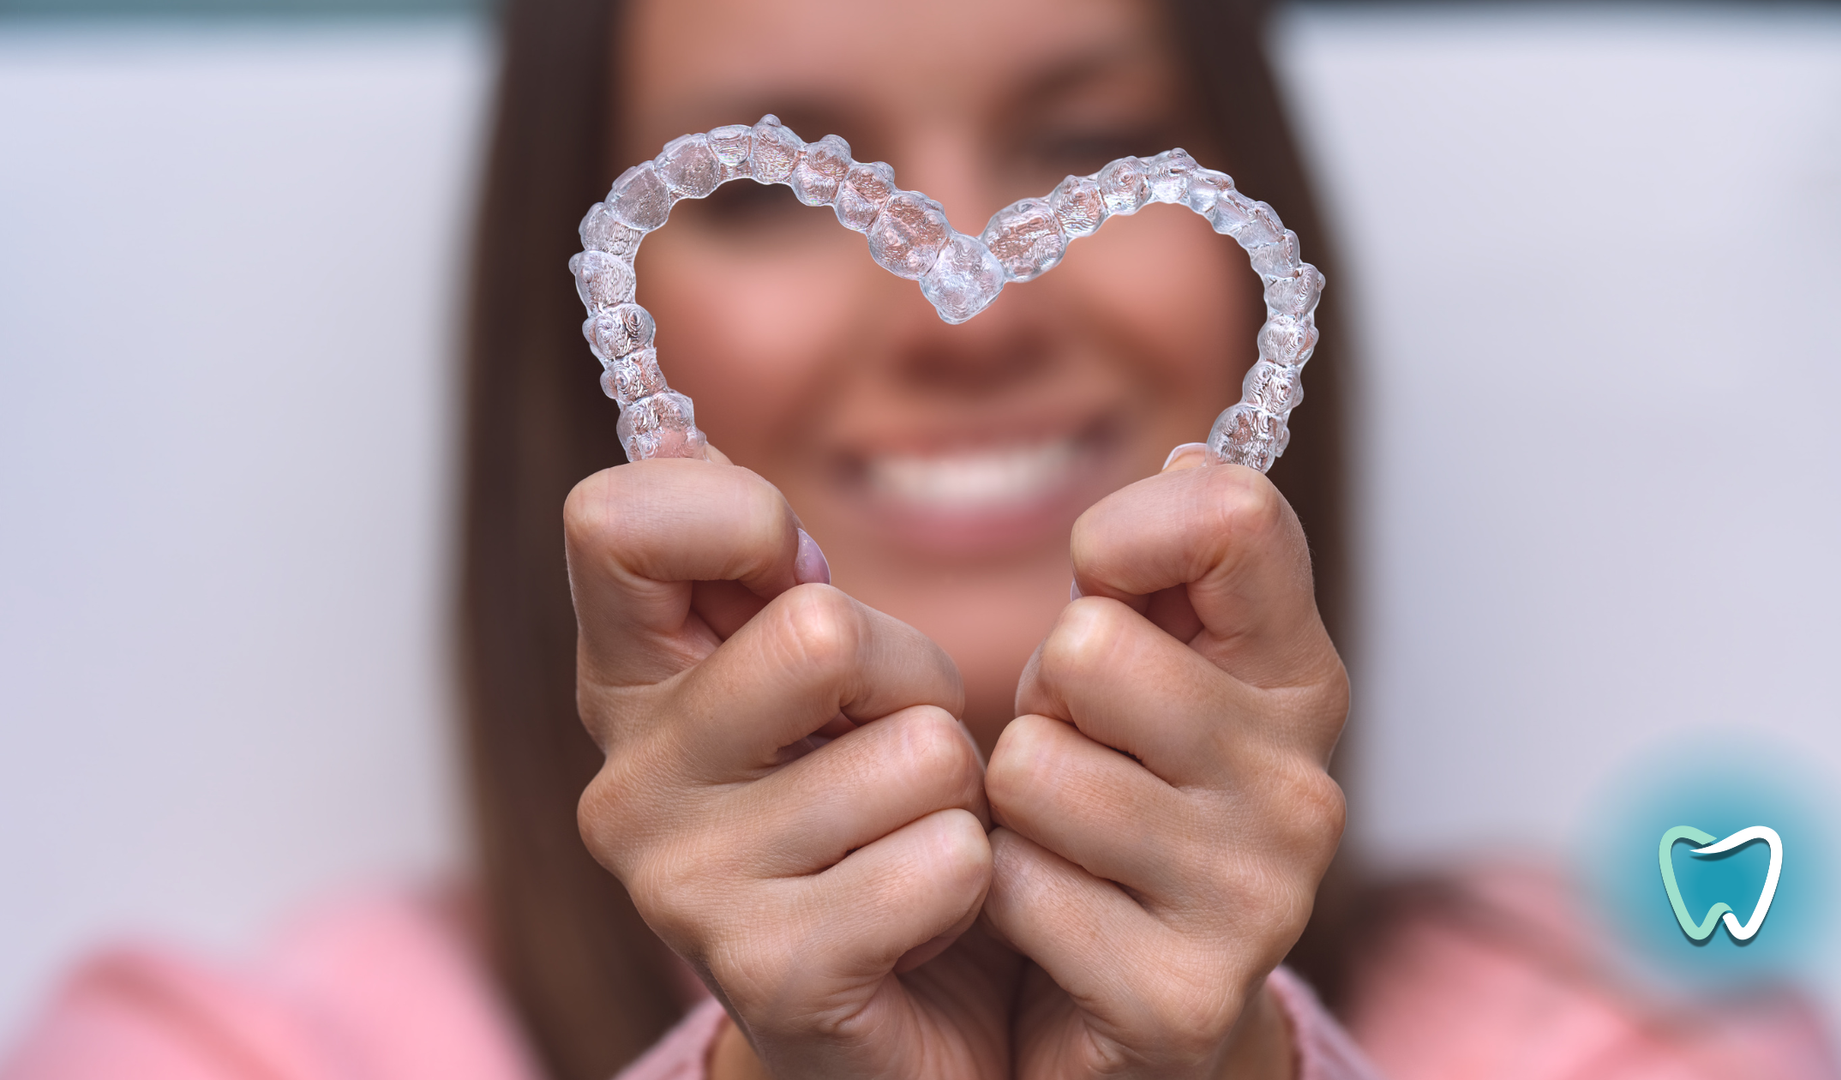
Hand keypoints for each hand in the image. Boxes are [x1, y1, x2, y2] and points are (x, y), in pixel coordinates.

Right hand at [567, 451, 1019, 1079]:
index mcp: (629, 685)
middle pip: (821, 630)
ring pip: (917, 754)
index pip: (613, 522)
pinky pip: (948, 862)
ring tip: (911, 840)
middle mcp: (628, 785)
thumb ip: (762, 573)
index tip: (792, 577)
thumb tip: (683, 439)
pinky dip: (977, 882)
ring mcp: (686, 889)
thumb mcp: (820, 678)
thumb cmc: (874, 820)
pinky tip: (929, 922)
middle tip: (896, 749)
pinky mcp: (773, 976)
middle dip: (913, 680)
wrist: (907, 1025)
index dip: (738, 518)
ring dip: (958, 794)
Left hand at [983, 454, 1349, 1079]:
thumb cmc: (1122, 809)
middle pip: (1090, 649)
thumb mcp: (1145, 673)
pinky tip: (1052, 922)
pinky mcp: (1182, 994)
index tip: (1101, 579)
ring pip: (1033, 769)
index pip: (1235, 519)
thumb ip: (1170, 569)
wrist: (1127, 1014)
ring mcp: (1255, 896)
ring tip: (1060, 839)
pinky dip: (998, 898)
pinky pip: (1012, 884)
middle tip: (1076, 756)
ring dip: (1011, 807)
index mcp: (1298, 680)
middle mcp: (1302, 783)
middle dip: (1044, 701)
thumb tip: (1194, 454)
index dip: (1129, 530)